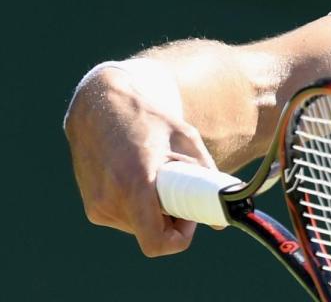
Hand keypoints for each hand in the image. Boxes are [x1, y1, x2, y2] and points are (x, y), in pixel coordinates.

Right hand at [64, 67, 216, 256]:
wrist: (101, 106)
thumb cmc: (148, 119)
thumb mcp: (187, 140)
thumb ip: (206, 178)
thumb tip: (220, 219)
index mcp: (135, 184)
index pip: (155, 242)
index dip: (179, 238)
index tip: (188, 217)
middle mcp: (111, 200)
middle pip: (152, 233)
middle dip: (170, 218)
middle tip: (178, 187)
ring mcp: (97, 206)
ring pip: (139, 227)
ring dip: (154, 211)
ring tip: (155, 175)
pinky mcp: (92, 207)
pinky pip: (126, 219)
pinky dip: (138, 207)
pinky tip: (139, 177)